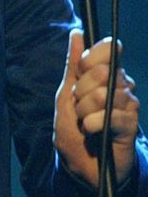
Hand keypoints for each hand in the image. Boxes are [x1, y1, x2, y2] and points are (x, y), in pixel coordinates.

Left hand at [54, 29, 140, 184]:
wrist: (82, 164)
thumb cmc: (73, 128)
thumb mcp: (66, 94)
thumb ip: (73, 65)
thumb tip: (77, 32)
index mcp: (105, 75)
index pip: (108, 49)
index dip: (91, 58)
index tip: (82, 71)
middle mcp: (120, 86)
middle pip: (102, 72)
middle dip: (82, 92)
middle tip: (79, 107)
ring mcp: (127, 104)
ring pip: (103, 94)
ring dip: (84, 111)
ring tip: (84, 122)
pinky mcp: (130, 124)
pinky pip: (110, 115)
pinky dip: (93, 124)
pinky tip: (91, 130)